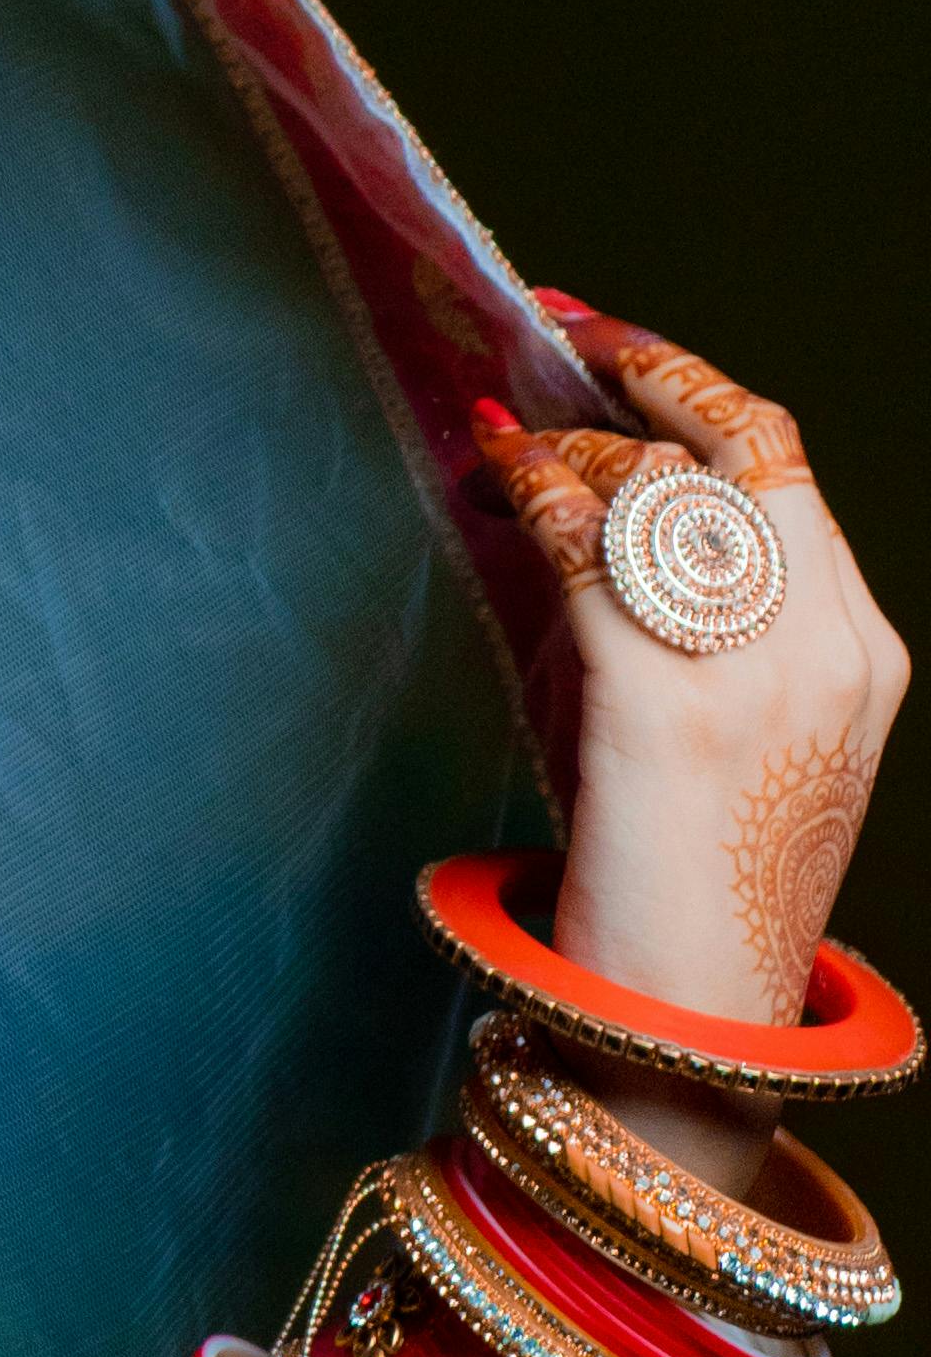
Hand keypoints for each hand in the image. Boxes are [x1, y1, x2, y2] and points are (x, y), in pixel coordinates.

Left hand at [478, 305, 906, 1166]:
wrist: (687, 1023)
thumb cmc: (691, 879)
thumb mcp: (733, 730)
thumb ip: (689, 617)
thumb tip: (580, 494)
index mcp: (861, 653)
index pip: (787, 468)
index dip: (695, 385)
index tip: (614, 344)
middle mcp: (823, 648)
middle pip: (737, 442)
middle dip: (641, 367)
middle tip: (555, 333)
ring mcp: (751, 675)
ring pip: (654, 481)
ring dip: (565, 444)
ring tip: (505, 448)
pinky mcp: (660, 705)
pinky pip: (588, 544)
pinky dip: (531, 490)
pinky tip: (494, 485)